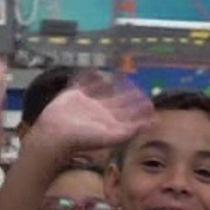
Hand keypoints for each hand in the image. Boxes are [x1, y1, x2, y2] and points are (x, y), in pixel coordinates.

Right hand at [24, 73, 153, 156]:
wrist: (56, 135)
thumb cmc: (84, 138)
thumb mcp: (112, 136)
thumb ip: (132, 129)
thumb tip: (153, 122)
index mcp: (110, 121)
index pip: (129, 114)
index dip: (140, 108)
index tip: (150, 101)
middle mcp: (100, 112)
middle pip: (119, 102)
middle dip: (130, 96)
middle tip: (141, 87)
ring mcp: (86, 103)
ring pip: (104, 91)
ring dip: (113, 85)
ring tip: (121, 77)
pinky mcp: (73, 95)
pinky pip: (84, 83)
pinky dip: (89, 78)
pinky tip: (95, 71)